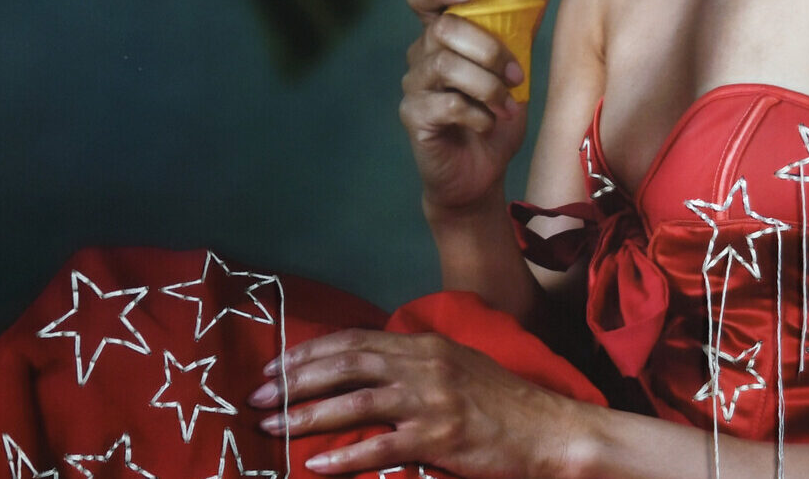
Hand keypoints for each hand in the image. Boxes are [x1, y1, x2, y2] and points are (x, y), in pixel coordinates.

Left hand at [248, 328, 584, 477]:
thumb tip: (366, 370)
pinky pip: (381, 446)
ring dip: (306, 415)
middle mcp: (423, 365)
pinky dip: (344, 457)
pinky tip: (314, 466)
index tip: (273, 366)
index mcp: (423, 345)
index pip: (352, 341)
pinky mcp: (440, 438)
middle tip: (256, 395)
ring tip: (272, 427)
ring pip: (353, 403)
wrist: (552, 432)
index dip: (308, 352)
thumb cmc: (504, 404)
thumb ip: (413, 364)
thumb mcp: (458, 366)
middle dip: (293, 379)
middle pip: (343, 365)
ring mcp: (431, 401)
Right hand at [402, 0, 552, 215]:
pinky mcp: (414, 116)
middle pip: (444, 29)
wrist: (481, 174)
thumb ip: (523, 23)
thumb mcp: (515, 66)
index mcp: (441, 37)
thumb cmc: (495, 116)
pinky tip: (490, 123)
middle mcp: (420, 55)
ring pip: (445, 65)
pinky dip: (478, 112)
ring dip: (487, 84)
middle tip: (516, 74)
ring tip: (507, 104)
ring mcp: (413, 86)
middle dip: (488, 49)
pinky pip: (447, 103)